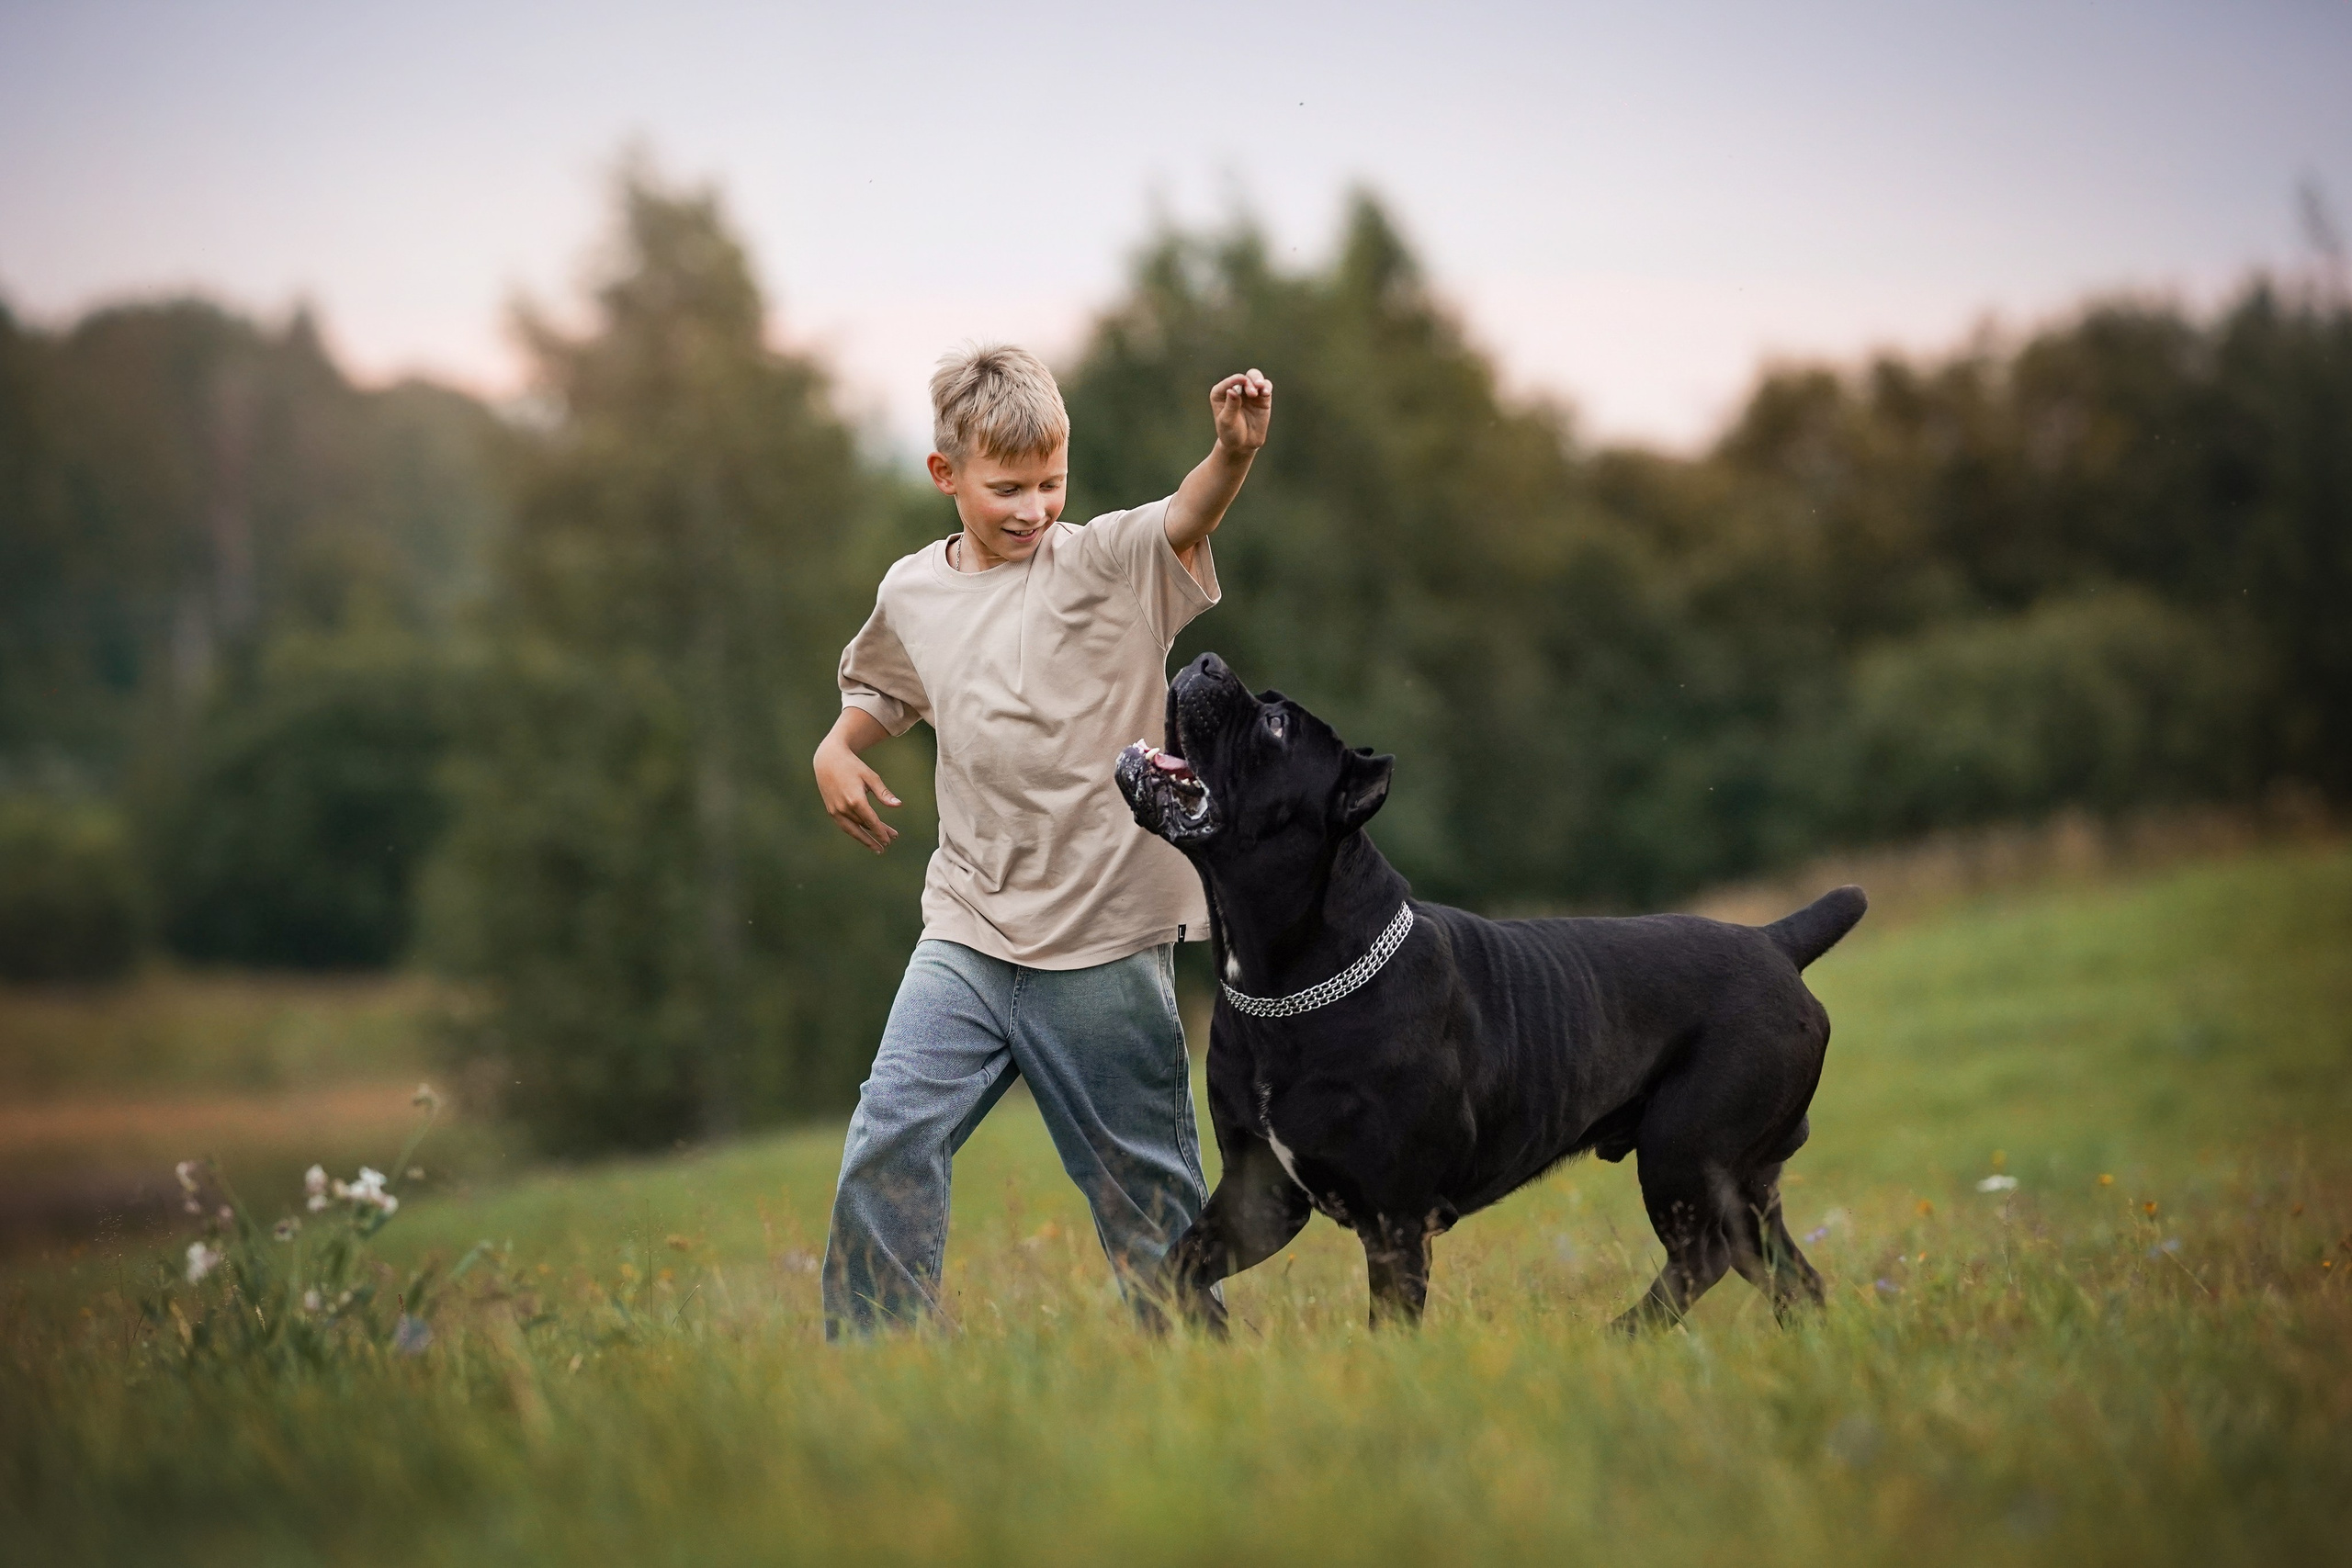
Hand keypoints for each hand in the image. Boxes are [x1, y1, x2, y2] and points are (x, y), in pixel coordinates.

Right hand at [815, 733, 900, 853]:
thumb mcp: (871, 777)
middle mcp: (844, 808)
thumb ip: (883, 793)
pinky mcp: (831, 810)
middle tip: (887, 845)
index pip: (871, 821)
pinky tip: (863, 835)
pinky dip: (854, 832)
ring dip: (865, 839)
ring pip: (853, 829)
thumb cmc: (852, 766)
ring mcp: (835, 810)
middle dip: (876, 837)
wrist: (828, 760)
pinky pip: (844, 825)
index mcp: (855, 799)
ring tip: (876, 847)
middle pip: (863, 826)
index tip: (890, 839)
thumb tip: (898, 805)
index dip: (881, 832)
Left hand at [1210, 369, 1272, 454]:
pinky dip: (1266, 386)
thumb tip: (1232, 390)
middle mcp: (1235, 389)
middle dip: (1249, 381)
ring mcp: (1249, 393)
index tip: (1242, 382)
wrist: (1242, 445)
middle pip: (1244, 377)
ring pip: (1255, 377)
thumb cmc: (1230, 433)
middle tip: (1252, 392)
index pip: (1229, 382)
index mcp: (1220, 393)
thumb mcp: (1227, 421)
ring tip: (1259, 388)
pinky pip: (1266, 387)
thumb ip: (1230, 406)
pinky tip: (1266, 392)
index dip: (1236, 381)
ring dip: (1258, 380)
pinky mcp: (1261, 398)